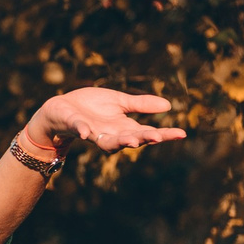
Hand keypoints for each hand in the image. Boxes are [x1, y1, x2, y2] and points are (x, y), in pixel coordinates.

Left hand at [24, 89, 186, 154]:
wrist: (61, 110)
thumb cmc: (91, 107)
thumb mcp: (120, 102)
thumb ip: (141, 106)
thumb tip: (169, 106)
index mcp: (123, 128)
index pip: (148, 133)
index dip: (164, 134)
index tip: (182, 134)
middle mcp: (110, 134)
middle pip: (131, 139)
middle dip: (143, 139)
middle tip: (157, 137)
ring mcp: (93, 132)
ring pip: (108, 141)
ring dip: (119, 141)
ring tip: (132, 140)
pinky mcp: (75, 124)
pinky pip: (80, 129)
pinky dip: (83, 130)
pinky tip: (87, 131)